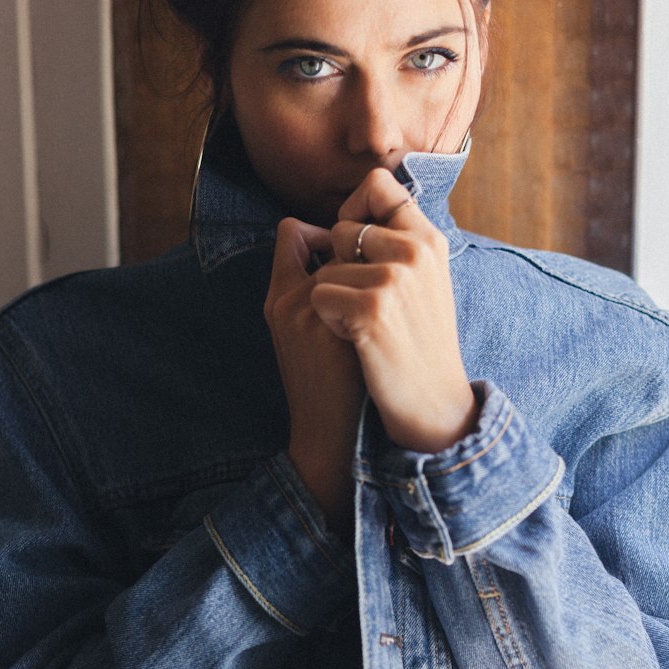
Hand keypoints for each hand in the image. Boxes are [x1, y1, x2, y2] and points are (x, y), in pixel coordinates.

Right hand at [264, 217, 364, 536]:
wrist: (333, 437)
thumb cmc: (328, 385)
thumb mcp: (307, 334)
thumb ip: (318, 292)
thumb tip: (348, 248)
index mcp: (277, 299)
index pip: (291, 231)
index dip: (323, 233)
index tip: (347, 257)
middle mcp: (290, 301)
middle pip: (326, 236)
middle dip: (353, 250)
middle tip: (370, 281)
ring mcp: (316, 315)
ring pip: (352, 258)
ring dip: (371, 271)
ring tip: (380, 307)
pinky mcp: (342, 330)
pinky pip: (371, 285)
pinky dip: (385, 293)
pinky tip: (391, 321)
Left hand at [309, 168, 478, 452]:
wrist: (434, 404)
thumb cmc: (421, 346)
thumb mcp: (426, 284)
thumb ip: (401, 245)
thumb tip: (358, 214)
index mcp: (430, 240)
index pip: (378, 184)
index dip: (355, 208)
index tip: (353, 243)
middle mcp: (415, 251)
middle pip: (343, 228)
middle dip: (338, 264)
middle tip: (362, 303)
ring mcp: (394, 279)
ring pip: (327, 267)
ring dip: (333, 300)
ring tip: (363, 328)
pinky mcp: (371, 309)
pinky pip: (321, 294)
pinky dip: (328, 320)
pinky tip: (353, 340)